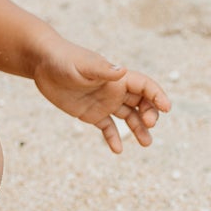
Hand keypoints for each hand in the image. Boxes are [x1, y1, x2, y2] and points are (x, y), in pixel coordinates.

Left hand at [32, 41, 170, 153]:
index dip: (158, 96)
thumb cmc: (64, 60)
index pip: (145, 86)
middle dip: (150, 114)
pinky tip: (117, 150)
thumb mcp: (83, 66)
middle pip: (142, 103)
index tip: (167, 108)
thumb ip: (102, 70)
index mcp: (118, 78)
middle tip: (149, 125)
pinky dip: (113, 138)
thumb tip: (123, 71)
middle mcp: (115, 90)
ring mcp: (104, 103)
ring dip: (138, 129)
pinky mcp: (91, 113)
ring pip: (128, 117)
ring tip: (146, 144)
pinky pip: (107, 127)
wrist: (43, 63)